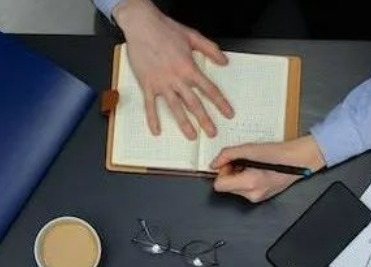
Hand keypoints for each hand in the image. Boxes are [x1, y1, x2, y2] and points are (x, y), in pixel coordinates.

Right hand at [113, 0, 233, 139]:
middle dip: (204, 119)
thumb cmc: (166, 29)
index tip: (228, 113)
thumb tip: (224, 62)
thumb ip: (210, 49)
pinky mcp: (147, 84)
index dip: (220, 102)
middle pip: (194, 103)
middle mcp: (176, 78)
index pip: (209, 89)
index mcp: (189, 67)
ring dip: (183, 123)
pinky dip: (152, 118)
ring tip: (191, 136)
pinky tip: (156, 131)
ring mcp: (161, 83)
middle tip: (212, 133)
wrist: (142, 25)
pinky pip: (150, 105)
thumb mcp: (193, 36)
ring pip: (174, 107)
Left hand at [211, 136, 326, 202]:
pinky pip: (244, 190)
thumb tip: (214, 163)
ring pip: (234, 189)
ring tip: (252, 166)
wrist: (298, 160)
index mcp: (249, 183)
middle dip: (230, 174)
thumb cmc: (279, 154)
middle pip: (226, 187)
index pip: (219, 185)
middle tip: (243, 162)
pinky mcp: (261, 197)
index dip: (221, 172)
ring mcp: (257, 198)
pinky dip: (246, 180)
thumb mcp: (249, 148)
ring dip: (238, 176)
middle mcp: (252, 194)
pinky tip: (257, 171)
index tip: (229, 163)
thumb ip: (228, 154)